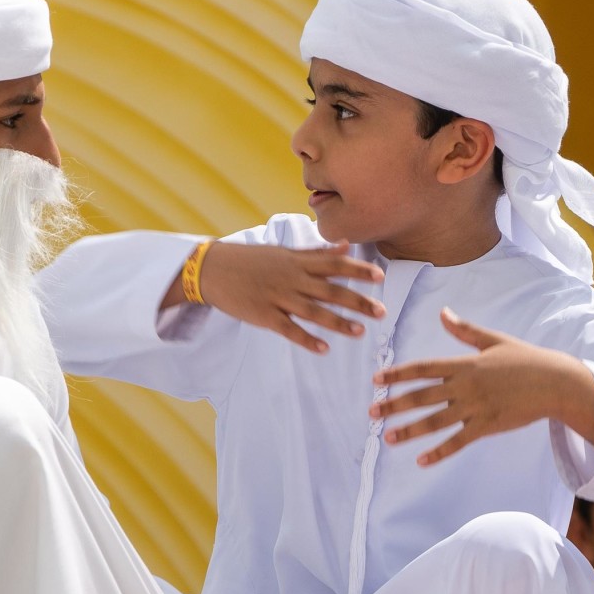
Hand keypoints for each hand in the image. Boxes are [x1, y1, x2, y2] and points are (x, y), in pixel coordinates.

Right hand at [184, 242, 384, 353]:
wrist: (212, 269)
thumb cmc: (251, 260)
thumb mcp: (284, 252)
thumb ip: (317, 252)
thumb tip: (346, 245)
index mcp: (297, 262)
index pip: (334, 264)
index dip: (358, 271)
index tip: (380, 277)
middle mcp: (292, 279)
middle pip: (330, 290)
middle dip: (357, 301)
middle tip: (382, 311)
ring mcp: (278, 298)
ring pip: (313, 311)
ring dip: (338, 322)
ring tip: (360, 332)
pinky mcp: (264, 316)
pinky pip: (289, 329)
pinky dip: (307, 339)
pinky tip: (325, 349)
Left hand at [371, 309, 593, 463]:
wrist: (554, 383)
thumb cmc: (525, 359)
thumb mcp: (493, 340)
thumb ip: (464, 330)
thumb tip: (443, 312)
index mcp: (464, 364)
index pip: (423, 369)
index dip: (398, 374)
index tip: (376, 380)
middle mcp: (465, 386)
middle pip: (422, 396)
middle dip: (394, 404)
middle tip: (371, 411)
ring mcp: (475, 408)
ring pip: (435, 422)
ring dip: (409, 430)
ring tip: (387, 438)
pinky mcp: (487, 426)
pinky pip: (458, 442)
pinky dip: (439, 452)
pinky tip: (421, 461)